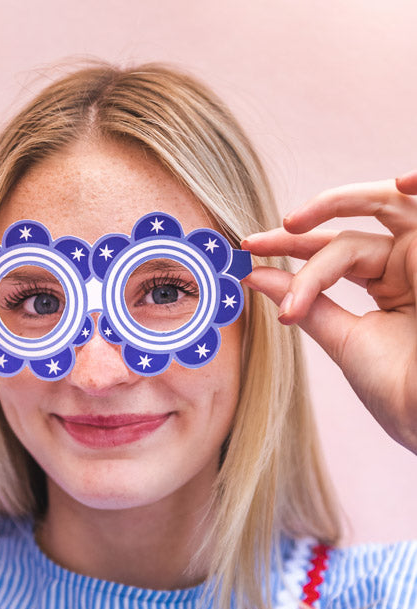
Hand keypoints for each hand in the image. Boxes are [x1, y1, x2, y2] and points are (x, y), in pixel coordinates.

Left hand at [241, 172, 416, 455]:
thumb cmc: (399, 387)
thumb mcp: (345, 339)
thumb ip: (307, 302)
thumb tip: (256, 276)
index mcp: (392, 284)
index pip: (335, 253)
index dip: (290, 250)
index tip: (247, 255)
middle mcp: (411, 262)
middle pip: (349, 229)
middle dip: (297, 233)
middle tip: (253, 242)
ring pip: (381, 206)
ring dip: (338, 202)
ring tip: (292, 224)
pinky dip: (415, 183)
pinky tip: (385, 188)